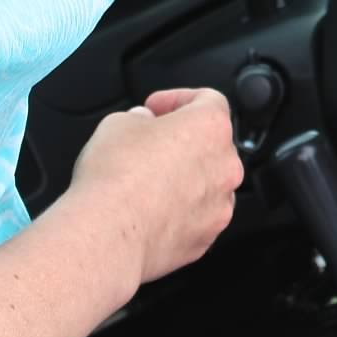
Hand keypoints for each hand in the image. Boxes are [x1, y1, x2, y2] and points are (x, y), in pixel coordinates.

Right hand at [70, 88, 244, 285]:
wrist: (110, 234)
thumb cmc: (117, 176)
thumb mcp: (117, 124)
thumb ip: (139, 118)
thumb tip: (142, 122)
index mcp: (211, 127)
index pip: (208, 100)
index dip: (178, 99)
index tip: (156, 107)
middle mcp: (226, 164)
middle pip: (210, 145)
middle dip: (180, 142)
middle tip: (147, 147)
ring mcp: (220, 204)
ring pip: (206, 184)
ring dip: (183, 179)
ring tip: (146, 184)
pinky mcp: (206, 237)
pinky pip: (196, 217)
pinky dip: (178, 213)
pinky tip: (150, 213)